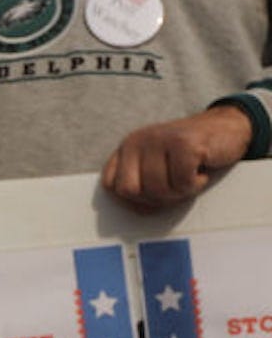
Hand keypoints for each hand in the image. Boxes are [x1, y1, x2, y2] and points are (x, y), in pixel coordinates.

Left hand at [101, 106, 252, 211]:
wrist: (227, 127)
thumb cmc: (190, 154)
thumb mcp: (157, 165)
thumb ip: (140, 181)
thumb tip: (135, 210)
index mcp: (126, 148)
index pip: (110, 185)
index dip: (132, 201)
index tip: (154, 200)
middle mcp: (137, 141)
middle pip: (130, 191)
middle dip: (155, 199)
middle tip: (176, 189)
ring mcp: (159, 140)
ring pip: (157, 189)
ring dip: (180, 192)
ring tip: (190, 177)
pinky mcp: (183, 143)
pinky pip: (182, 183)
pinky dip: (196, 184)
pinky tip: (201, 171)